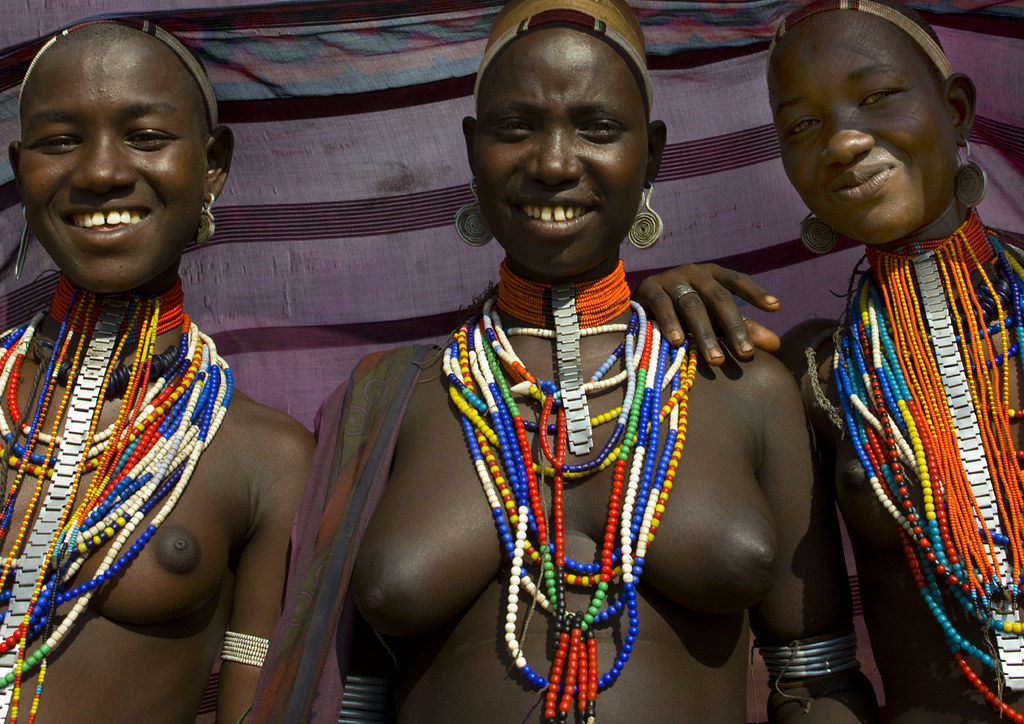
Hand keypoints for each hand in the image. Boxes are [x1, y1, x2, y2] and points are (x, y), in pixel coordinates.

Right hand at [634, 263, 780, 364]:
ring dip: (704, 333)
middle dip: (734, 326)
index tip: (775, 307)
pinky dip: (670, 324)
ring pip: (692, 305)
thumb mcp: (714, 319)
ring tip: (715, 359)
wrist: (640, 304)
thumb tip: (776, 345)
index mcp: (713, 275)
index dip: (755, 292)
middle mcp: (694, 272)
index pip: (737, 280)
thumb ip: (742, 329)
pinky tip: (679, 343)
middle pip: (718, 297)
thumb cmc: (684, 312)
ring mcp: (670, 278)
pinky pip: (662, 306)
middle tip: (746, 354)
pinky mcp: (648, 288)